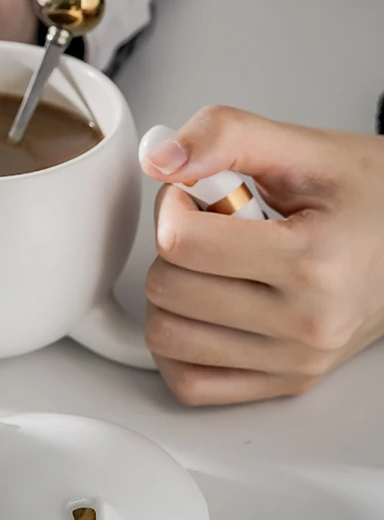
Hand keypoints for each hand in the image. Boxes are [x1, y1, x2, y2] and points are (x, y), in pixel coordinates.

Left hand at [141, 105, 383, 405]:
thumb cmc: (368, 197)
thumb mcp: (303, 148)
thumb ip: (225, 135)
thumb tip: (157, 158)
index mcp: (313, 259)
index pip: (181, 242)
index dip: (172, 207)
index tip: (195, 196)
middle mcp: (307, 323)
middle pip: (167, 290)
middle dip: (173, 250)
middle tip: (209, 231)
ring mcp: (296, 362)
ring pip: (166, 338)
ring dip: (170, 298)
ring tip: (212, 270)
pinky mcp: (286, 384)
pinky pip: (190, 384)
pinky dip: (179, 349)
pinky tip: (203, 312)